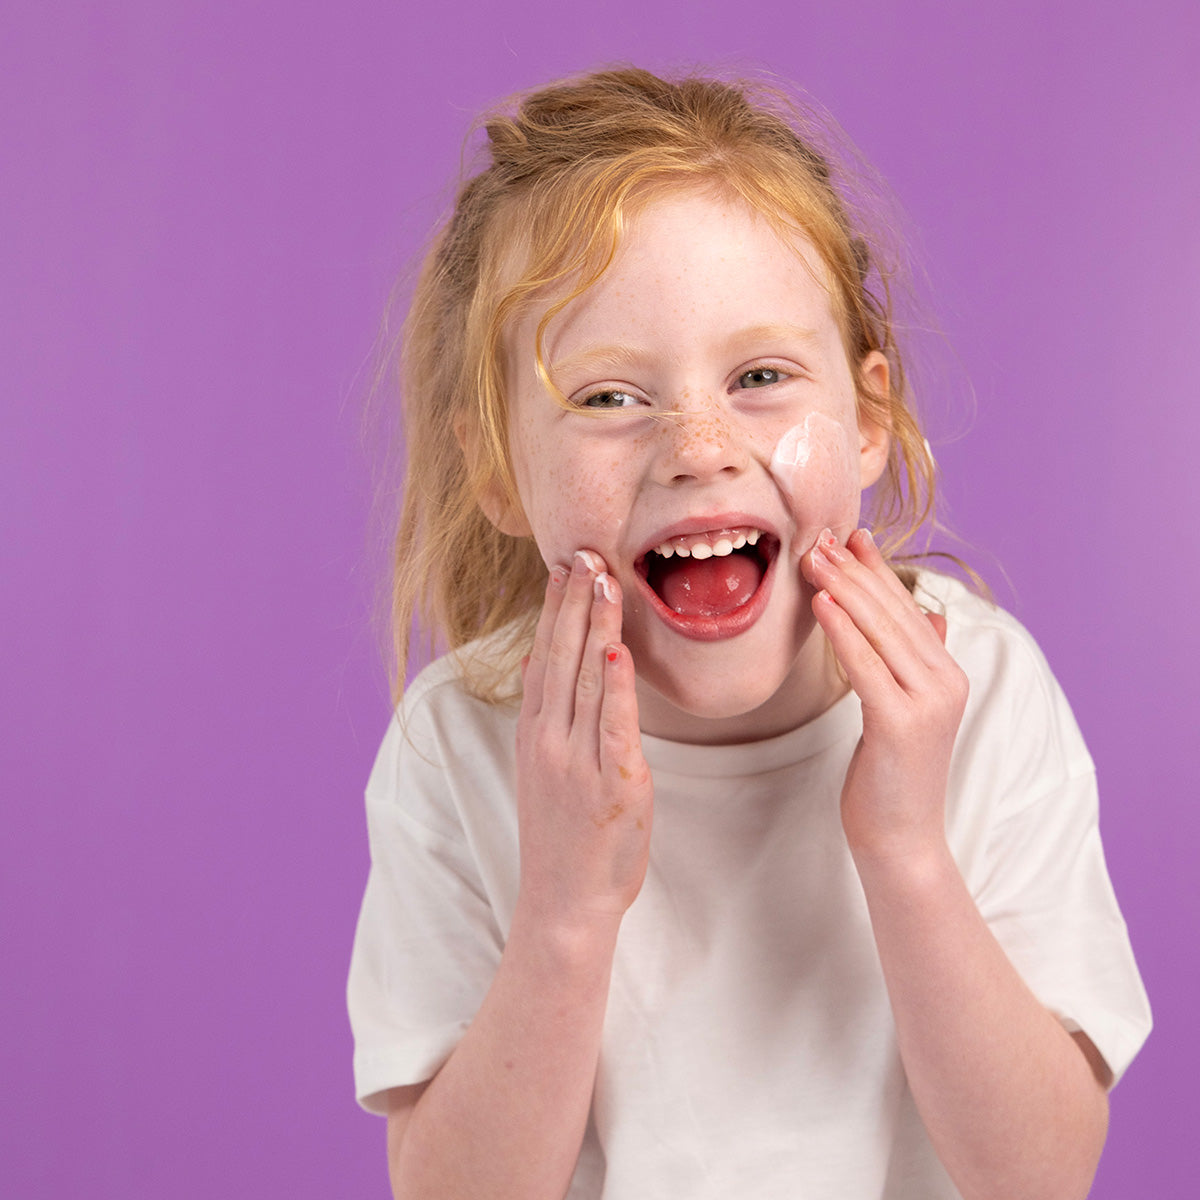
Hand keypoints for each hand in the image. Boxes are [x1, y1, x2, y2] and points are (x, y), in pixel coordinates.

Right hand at [515, 550, 653, 929]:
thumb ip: (548, 718)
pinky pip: (614, 723)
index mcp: (535, 735)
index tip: (562, 567)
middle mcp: (550, 740)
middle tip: (582, 553)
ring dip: (594, 625)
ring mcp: (578, 760)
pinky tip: (616, 649)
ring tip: (602, 580)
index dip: (553, 609)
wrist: (564, 901)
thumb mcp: (544, 770)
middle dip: (573, 601)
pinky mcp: (612, 782)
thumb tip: (547, 667)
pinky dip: (615, 684)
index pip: (543, 656)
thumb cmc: (563, 836)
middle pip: (560, 656)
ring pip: (586, 678)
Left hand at [801, 528, 967, 863]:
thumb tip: (933, 616)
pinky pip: (866, 666)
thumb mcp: (909, 709)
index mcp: (947, 675)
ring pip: (880, 632)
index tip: (850, 535)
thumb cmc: (893, 774)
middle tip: (822, 537)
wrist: (900, 837)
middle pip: (893, 613)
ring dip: (845, 590)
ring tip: (815, 558)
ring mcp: (928, 703)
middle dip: (855, 571)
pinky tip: (822, 604)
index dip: (877, 570)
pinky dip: (843, 632)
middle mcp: (946, 683)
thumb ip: (921, 660)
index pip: (906, 609)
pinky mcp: (901, 723)